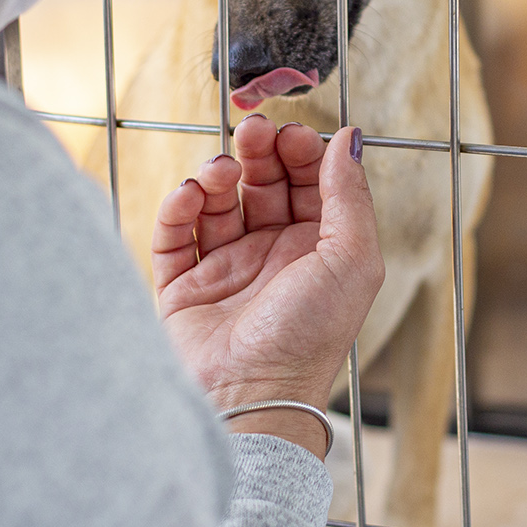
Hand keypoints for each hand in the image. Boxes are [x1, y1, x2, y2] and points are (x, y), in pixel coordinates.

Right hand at [152, 115, 382, 456]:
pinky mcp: (183, 286)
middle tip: (253, 131)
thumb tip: (350, 137)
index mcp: (319, 249)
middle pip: (263, 184)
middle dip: (259, 152)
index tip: (293, 132)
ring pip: (218, 202)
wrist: (252, 396)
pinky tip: (191, 195)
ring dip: (218, 175)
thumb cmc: (310, 336)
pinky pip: (175, 234)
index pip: (309, 182)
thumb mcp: (352, 260)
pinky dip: (179, 206)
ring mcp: (227, 269)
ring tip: (222, 171)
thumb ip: (350, 195)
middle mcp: (274, 256)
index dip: (301, 152)